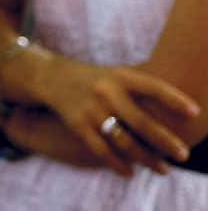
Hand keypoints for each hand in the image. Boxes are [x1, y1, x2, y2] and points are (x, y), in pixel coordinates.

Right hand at [40, 58, 199, 175]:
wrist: (52, 77)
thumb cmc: (96, 79)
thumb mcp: (117, 73)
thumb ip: (142, 87)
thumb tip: (180, 109)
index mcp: (120, 76)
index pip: (152, 86)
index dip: (173, 99)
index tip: (194, 112)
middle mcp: (106, 93)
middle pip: (140, 121)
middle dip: (164, 141)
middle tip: (183, 154)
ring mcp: (91, 110)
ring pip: (124, 141)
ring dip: (146, 159)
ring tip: (164, 169)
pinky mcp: (78, 125)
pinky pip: (102, 150)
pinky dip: (118, 164)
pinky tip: (131, 172)